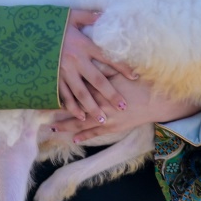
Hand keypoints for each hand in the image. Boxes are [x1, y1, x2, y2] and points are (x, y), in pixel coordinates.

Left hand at [48, 73, 200, 143]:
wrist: (158, 101)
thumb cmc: (140, 84)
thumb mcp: (120, 73)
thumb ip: (103, 69)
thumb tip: (88, 61)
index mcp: (100, 90)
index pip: (76, 91)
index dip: (62, 91)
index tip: (47, 91)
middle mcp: (100, 106)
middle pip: (75, 109)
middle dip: (59, 112)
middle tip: (41, 114)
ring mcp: (107, 119)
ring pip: (82, 124)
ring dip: (67, 126)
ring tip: (52, 128)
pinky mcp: (114, 128)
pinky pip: (96, 133)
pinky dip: (84, 135)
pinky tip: (73, 138)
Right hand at [59, 9, 137, 121]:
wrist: (25, 31)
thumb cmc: (49, 23)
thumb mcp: (70, 15)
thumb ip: (88, 16)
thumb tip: (103, 15)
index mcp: (83, 45)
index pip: (108, 58)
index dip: (123, 68)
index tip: (135, 77)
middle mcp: (75, 61)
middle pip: (98, 81)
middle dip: (111, 95)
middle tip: (122, 107)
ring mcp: (62, 71)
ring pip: (81, 93)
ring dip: (92, 107)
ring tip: (103, 118)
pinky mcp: (51, 77)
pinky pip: (63, 94)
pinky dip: (71, 106)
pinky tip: (80, 115)